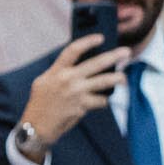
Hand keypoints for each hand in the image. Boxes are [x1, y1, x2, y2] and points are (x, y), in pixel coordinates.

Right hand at [18, 34, 130, 149]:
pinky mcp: (82, 106)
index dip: (87, 42)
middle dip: (114, 56)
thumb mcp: (43, 82)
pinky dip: (103, 101)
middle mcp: (67, 79)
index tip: (100, 38)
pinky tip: (102, 101)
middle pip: (96, 63)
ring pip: (104, 81)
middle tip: (126, 52)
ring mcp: (76, 93)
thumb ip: (59, 72)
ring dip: (118, 79)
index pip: (73, 51)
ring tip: (124, 78)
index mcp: (56, 71)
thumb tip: (78, 64)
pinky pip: (101, 100)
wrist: (37, 126)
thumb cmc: (40, 103)